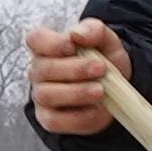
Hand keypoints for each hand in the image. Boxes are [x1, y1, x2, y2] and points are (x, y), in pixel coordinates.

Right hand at [27, 18, 133, 136]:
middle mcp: (40, 71)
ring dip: (76, 92)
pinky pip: (55, 120)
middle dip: (74, 69)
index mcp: (48, 47)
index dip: (50, 43)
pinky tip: (95, 109)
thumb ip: (94, 30)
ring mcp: (41, 96)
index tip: (71, 46)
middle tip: (100, 69)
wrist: (116, 90)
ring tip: (100, 91)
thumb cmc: (103, 62)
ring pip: (47, 94)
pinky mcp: (49, 118)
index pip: (35, 39)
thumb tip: (77, 34)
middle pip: (44, 68)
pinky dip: (78, 116)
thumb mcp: (107, 41)